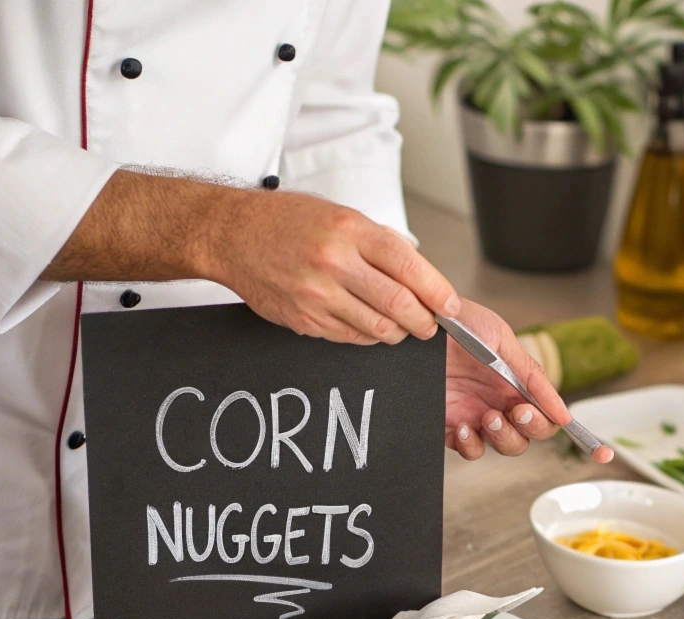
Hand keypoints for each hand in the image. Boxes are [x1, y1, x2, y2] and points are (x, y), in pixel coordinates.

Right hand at [207, 190, 459, 343]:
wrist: (232, 234)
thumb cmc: (288, 222)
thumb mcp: (340, 216)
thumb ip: (380, 245)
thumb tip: (421, 277)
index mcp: (349, 229)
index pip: (409, 266)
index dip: (437, 292)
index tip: (451, 306)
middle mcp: (334, 261)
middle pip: (399, 304)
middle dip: (424, 321)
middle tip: (429, 324)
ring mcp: (317, 293)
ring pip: (378, 328)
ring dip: (398, 333)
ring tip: (401, 326)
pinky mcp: (305, 318)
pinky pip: (351, 337)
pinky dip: (369, 337)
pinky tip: (370, 326)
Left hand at [445, 299, 612, 462]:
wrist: (415, 325)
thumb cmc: (457, 324)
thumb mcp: (501, 339)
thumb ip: (533, 375)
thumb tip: (562, 412)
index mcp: (520, 383)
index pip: (554, 415)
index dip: (581, 436)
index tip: (602, 453)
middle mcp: (501, 402)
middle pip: (534, 435)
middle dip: (532, 428)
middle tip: (517, 411)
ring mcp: (477, 416)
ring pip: (508, 447)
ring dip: (504, 437)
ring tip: (488, 417)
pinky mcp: (450, 427)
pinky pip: (472, 451)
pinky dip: (472, 445)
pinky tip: (464, 427)